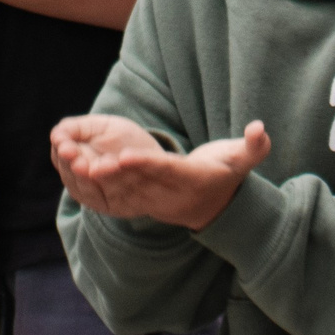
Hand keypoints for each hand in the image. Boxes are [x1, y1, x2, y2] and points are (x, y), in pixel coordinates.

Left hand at [50, 114, 271, 230]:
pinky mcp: (140, 200)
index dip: (146, 166)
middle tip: (85, 163)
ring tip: (73, 164)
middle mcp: (168, 193)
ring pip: (120, 187)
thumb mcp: (243, 160)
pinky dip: (94, 183)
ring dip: (95, 179)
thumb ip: (254, 146)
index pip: (165, 172)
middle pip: (136, 182)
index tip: (124, 157)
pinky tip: (73, 169)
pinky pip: (114, 192)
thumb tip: (261, 128)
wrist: (213, 206)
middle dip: (110, 173)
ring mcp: (152, 198)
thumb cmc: (227, 174)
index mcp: (190, 180)